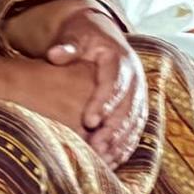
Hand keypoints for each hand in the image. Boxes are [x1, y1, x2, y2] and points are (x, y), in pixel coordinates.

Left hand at [44, 8, 145, 166]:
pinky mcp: (137, 105)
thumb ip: (67, 46)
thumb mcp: (75, 35)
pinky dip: (127, 144)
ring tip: (105, 159)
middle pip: (129, 106)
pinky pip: (136, 128)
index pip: (115, 82)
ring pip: (135, 120)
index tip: (89, 121)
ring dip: (122, 141)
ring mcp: (139, 92)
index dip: (104, 102)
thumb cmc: (83, 36)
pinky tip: (114, 160)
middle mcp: (135, 77)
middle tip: (96, 147)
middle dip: (114, 129)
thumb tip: (55, 54)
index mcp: (120, 59)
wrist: (101, 33)